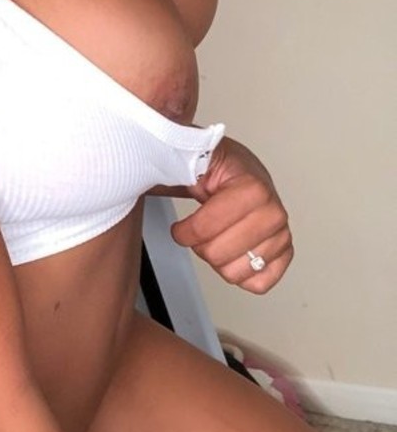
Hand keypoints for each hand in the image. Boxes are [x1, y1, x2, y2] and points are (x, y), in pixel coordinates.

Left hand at [170, 137, 292, 292]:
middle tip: (199, 229)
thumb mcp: (185, 157)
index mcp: (252, 185)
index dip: (188, 231)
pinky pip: (260, 282)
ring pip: (238, 272)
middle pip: (221, 255)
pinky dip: (240, 274)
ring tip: (216, 237)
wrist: (230, 168)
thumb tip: (146, 149)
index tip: (181, 225)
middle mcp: (274, 209)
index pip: (209, 228)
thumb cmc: (206, 165)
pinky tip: (232, 252)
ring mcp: (281, 232)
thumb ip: (170, 158)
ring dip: (218, 259)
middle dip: (201, 245)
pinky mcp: (284, 250)